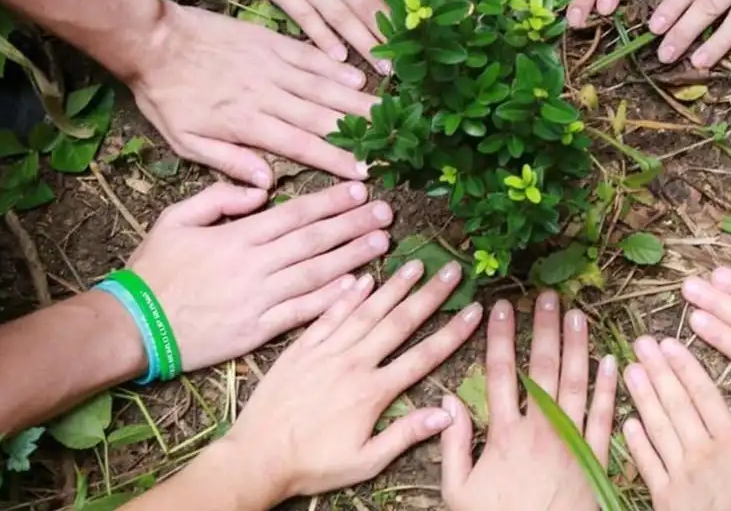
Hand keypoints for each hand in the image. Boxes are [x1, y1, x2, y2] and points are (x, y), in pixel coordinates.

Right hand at [130, 181, 391, 370]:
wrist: (133, 326)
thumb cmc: (154, 270)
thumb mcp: (175, 219)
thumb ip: (218, 198)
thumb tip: (262, 188)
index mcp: (236, 237)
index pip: (294, 214)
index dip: (331, 202)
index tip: (361, 190)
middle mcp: (254, 266)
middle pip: (314, 241)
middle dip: (354, 225)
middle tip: (388, 213)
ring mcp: (258, 300)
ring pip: (315, 274)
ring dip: (353, 258)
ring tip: (382, 243)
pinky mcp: (257, 332)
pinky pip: (301, 314)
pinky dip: (330, 300)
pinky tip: (357, 288)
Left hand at [131, 2, 373, 186]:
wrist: (152, 40)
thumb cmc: (166, 96)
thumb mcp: (184, 140)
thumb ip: (227, 161)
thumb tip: (266, 185)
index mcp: (247, 123)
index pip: (302, 146)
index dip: (337, 160)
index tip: (366, 174)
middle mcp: (267, 94)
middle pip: (323, 117)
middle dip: (361, 133)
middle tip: (393, 144)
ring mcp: (272, 66)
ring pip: (323, 87)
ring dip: (357, 102)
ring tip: (387, 114)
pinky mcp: (271, 42)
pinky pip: (310, 57)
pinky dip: (336, 68)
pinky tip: (359, 78)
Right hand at [208, 0, 407, 66]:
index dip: (405, 11)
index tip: (422, 33)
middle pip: (368, 9)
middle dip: (389, 39)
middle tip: (408, 66)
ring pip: (341, 20)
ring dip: (364, 46)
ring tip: (382, 72)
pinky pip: (305, 19)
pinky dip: (322, 39)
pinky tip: (338, 58)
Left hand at [215, 260, 482, 501]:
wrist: (255, 458)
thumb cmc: (312, 465)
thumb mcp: (365, 462)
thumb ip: (406, 435)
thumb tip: (448, 415)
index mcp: (373, 392)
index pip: (423, 356)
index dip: (453, 332)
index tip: (475, 310)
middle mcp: (352, 364)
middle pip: (399, 323)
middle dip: (430, 296)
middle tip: (453, 271)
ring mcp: (325, 352)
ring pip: (366, 311)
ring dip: (394, 286)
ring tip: (417, 265)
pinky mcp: (301, 349)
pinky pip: (328, 315)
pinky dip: (347, 295)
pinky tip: (364, 278)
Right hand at [441, 291, 617, 510]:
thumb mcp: (458, 491)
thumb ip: (451, 445)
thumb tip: (446, 402)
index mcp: (503, 435)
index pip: (500, 374)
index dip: (499, 337)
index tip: (500, 307)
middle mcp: (539, 432)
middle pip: (542, 369)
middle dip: (544, 329)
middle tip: (547, 297)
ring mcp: (570, 443)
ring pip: (575, 385)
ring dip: (577, 347)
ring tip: (578, 314)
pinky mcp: (595, 459)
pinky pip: (604, 418)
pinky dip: (608, 389)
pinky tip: (610, 361)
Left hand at [622, 335, 730, 510]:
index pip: (706, 396)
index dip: (686, 367)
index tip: (670, 344)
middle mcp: (702, 453)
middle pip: (676, 404)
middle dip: (658, 371)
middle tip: (641, 344)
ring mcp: (680, 476)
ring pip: (658, 428)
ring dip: (642, 397)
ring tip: (629, 370)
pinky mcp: (665, 499)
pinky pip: (647, 466)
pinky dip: (636, 443)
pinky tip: (627, 422)